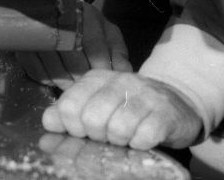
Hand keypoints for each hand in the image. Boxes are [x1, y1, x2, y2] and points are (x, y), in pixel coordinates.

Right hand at [17, 3, 131, 89]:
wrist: (56, 7)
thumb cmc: (87, 24)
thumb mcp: (107, 31)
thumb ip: (117, 51)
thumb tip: (125, 73)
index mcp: (84, 14)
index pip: (95, 47)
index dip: (101, 69)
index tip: (104, 82)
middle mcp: (59, 20)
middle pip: (74, 62)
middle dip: (84, 80)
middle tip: (89, 91)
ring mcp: (38, 32)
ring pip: (54, 70)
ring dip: (66, 84)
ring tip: (74, 86)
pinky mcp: (23, 45)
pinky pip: (36, 72)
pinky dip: (48, 80)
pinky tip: (56, 80)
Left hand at [42, 69, 201, 148]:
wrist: (175, 102)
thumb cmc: (128, 107)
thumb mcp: (96, 103)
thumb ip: (70, 112)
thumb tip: (47, 127)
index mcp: (95, 79)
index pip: (69, 107)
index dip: (72, 128)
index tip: (84, 132)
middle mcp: (118, 81)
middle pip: (92, 120)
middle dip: (97, 136)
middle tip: (107, 136)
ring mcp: (143, 95)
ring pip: (118, 129)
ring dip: (120, 142)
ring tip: (125, 137)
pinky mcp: (165, 113)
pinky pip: (144, 137)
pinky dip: (140, 145)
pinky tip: (142, 139)